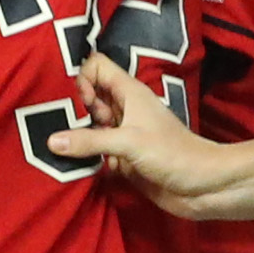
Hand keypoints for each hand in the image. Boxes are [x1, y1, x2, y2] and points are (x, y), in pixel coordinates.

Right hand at [50, 55, 223, 209]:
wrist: (202, 186)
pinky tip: (84, 167)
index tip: (81, 103)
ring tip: (68, 149)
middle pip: (90, 97)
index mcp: (129, 93)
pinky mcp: (124, 158)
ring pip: (91, 126)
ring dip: (79, 137)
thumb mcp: (128, 142)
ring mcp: (124, 135)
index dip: (83, 79)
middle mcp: (125, 110)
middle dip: (74, 110)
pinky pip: (97, 152)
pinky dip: (89, 158)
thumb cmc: (173, 153)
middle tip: (70, 128)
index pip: (97, 66)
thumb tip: (51, 140)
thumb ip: (90, 140)